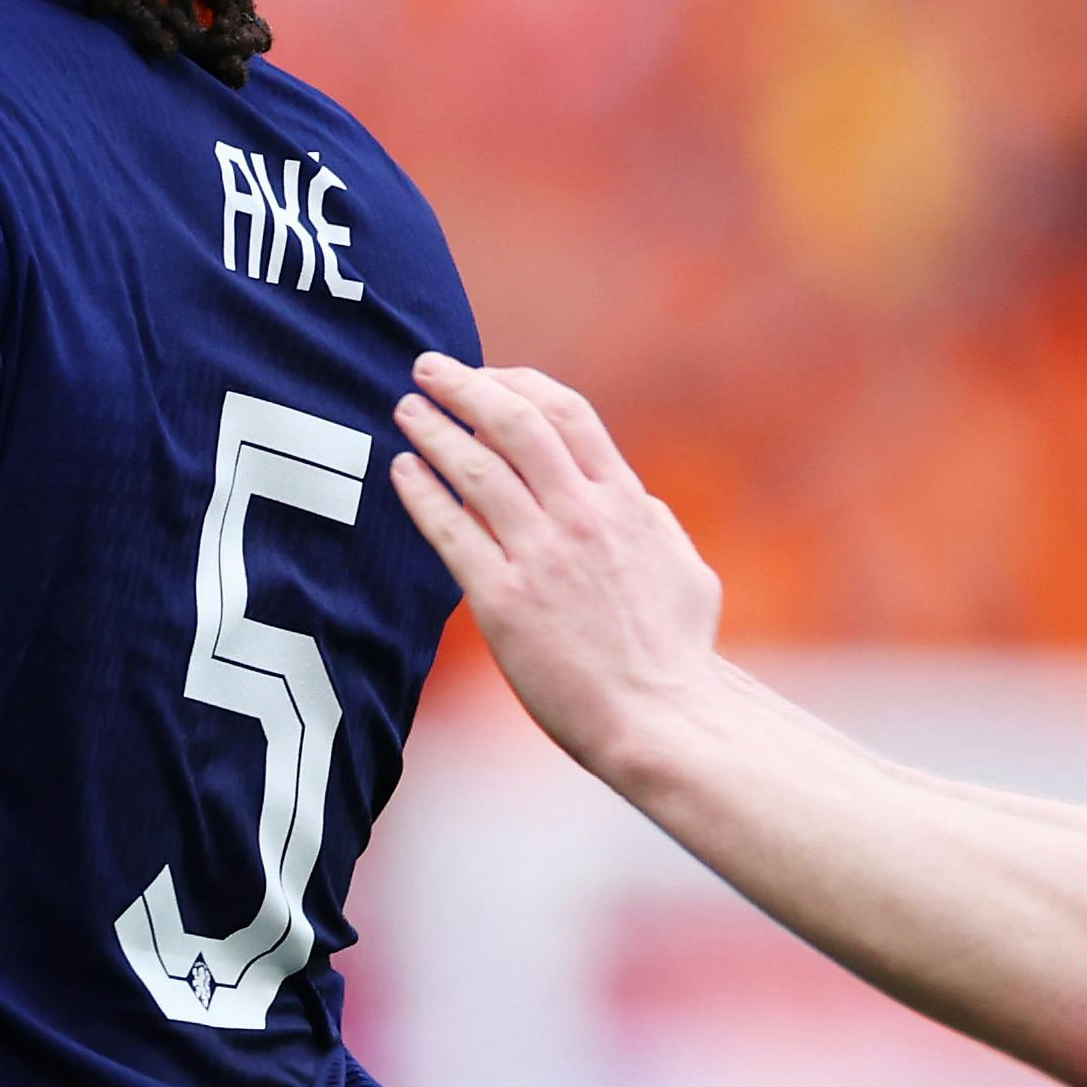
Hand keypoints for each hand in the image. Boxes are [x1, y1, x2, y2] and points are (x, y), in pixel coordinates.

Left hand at [388, 354, 724, 780]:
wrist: (662, 719)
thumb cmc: (677, 655)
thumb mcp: (685, 570)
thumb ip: (653, 524)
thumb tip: (636, 497)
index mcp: (626, 503)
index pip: (567, 413)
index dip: (519, 383)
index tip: (487, 374)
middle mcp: (582, 517)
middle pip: (514, 423)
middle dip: (465, 386)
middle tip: (427, 367)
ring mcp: (542, 557)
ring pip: (476, 469)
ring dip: (434, 430)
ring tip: (405, 409)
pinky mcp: (503, 601)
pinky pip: (451, 531)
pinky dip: (421, 493)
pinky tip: (400, 471)